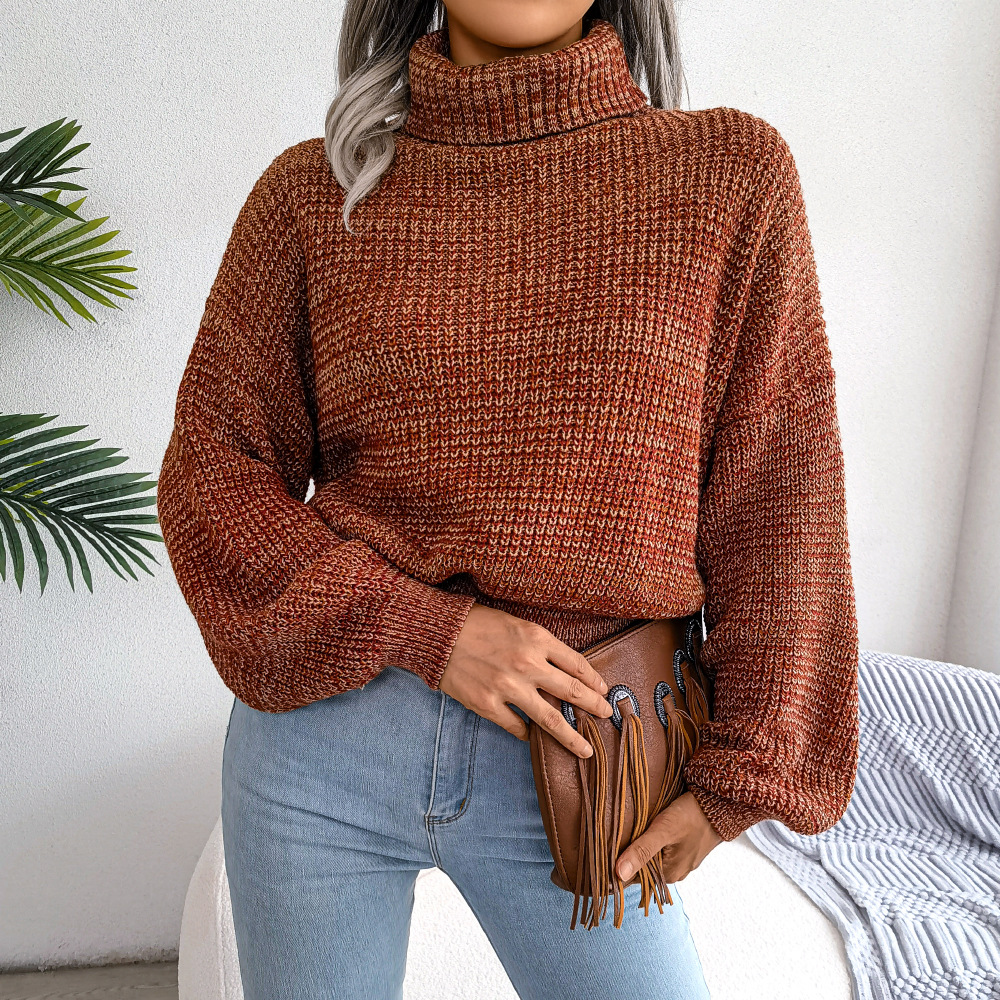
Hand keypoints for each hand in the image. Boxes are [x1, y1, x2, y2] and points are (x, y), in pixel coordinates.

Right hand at [439, 603, 614, 757]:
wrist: (438, 634)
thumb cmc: (478, 624)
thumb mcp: (517, 624)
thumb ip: (541, 646)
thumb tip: (564, 671)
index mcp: (537, 639)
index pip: (577, 664)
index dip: (594, 680)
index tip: (603, 690)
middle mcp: (528, 664)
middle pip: (572, 692)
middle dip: (594, 707)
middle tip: (606, 715)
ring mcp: (508, 687)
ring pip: (551, 720)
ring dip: (572, 737)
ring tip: (586, 749)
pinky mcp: (488, 704)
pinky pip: (517, 727)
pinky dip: (528, 734)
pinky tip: (533, 737)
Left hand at [615, 791, 723, 882]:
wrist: (722, 804)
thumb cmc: (692, 815)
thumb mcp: (663, 830)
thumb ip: (641, 851)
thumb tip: (617, 874)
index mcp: (667, 875)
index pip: (632, 877)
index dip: (614, 867)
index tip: (598, 856)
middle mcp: (674, 873)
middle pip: (641, 867)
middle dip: (626, 856)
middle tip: (606, 840)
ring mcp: (680, 861)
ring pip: (651, 858)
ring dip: (638, 848)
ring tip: (621, 834)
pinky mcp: (684, 849)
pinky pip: (661, 850)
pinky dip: (650, 843)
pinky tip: (644, 831)